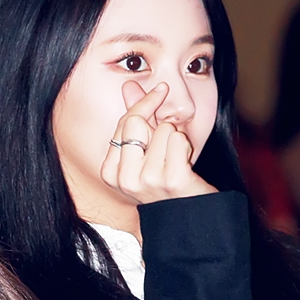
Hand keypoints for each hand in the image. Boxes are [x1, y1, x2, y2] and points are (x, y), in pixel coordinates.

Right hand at [100, 81, 216, 205]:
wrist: (188, 214)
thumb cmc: (167, 180)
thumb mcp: (147, 149)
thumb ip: (136, 118)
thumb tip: (128, 85)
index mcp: (111, 173)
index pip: (124, 122)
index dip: (144, 103)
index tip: (160, 91)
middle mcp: (125, 179)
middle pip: (137, 122)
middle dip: (158, 124)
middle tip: (167, 143)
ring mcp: (147, 181)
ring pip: (163, 130)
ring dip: (175, 139)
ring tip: (175, 161)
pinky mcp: (171, 180)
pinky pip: (179, 139)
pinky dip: (186, 146)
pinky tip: (185, 167)